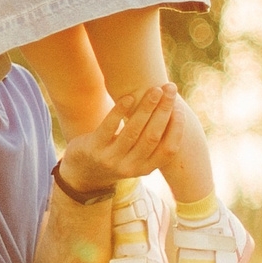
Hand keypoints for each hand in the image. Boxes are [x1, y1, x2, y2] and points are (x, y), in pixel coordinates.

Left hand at [57, 85, 179, 192]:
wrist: (82, 173)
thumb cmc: (116, 157)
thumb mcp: (136, 158)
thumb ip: (152, 142)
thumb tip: (173, 110)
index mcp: (145, 169)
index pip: (168, 150)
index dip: (177, 128)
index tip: (179, 107)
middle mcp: (130, 167)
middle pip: (152, 137)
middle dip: (164, 111)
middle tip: (170, 89)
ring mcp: (111, 159)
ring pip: (133, 131)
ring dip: (146, 108)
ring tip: (154, 90)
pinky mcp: (94, 148)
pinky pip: (109, 127)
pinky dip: (120, 111)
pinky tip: (129, 97)